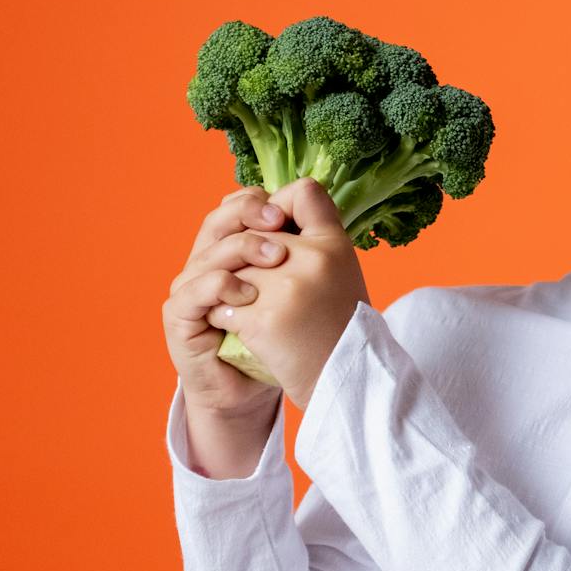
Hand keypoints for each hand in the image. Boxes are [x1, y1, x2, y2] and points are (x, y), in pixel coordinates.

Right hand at [163, 186, 295, 420]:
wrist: (251, 386)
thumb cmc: (278, 337)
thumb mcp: (297, 290)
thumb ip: (304, 254)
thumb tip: (325, 218)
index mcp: (234, 247)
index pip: (239, 207)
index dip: (261, 203)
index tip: (290, 211)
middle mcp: (207, 260)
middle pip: (220, 219)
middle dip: (250, 215)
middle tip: (281, 224)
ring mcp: (190, 285)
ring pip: (210, 251)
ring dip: (243, 249)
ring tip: (276, 259)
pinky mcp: (179, 314)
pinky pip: (195, 289)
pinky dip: (221, 285)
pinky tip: (248, 294)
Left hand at [205, 177, 369, 409]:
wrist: (346, 378)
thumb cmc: (341, 326)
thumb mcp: (342, 272)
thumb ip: (315, 239)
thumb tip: (272, 209)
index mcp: (336, 244)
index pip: (305, 191)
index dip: (280, 205)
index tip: (274, 228)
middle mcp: (313, 258)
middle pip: (255, 234)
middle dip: (244, 256)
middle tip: (246, 278)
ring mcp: (287, 288)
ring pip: (234, 268)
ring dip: (230, 289)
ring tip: (240, 305)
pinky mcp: (264, 319)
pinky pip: (224, 305)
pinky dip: (224, 318)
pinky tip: (237, 328)